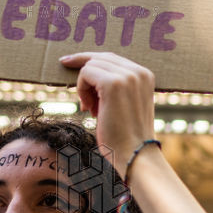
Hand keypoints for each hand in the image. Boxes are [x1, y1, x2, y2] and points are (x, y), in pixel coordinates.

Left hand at [57, 52, 154, 173]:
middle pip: (101, 58)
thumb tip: (88, 71)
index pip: (112, 58)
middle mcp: (139, 72)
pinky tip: (89, 108)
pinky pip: (86, 73)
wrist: (134, 155)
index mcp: (145, 75)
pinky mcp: (114, 83)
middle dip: (82, 68)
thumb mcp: (124, 104)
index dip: (90, 60)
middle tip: (67, 72)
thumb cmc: (126, 136)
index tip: (69, 62)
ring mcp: (128, 76)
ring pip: (91, 65)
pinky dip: (81, 89)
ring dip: (84, 87)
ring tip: (91, 109)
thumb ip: (115, 86)